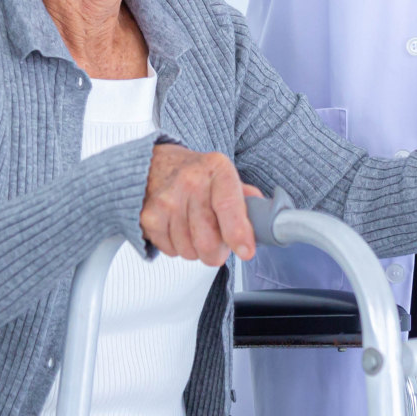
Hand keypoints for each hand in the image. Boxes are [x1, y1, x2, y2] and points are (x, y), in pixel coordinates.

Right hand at [141, 144, 259, 265]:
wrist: (155, 163)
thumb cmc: (195, 173)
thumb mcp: (224, 176)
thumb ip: (247, 200)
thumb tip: (267, 222)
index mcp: (217, 169)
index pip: (229, 205)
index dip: (238, 233)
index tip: (246, 251)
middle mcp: (190, 181)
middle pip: (208, 239)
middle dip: (217, 252)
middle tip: (218, 244)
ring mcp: (167, 199)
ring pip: (189, 250)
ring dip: (196, 249)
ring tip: (194, 229)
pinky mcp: (149, 216)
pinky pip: (171, 250)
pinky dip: (177, 246)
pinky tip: (178, 228)